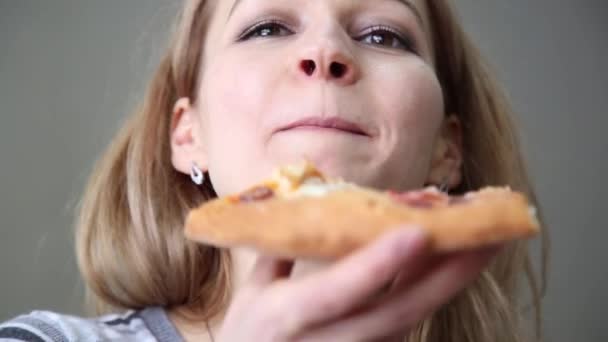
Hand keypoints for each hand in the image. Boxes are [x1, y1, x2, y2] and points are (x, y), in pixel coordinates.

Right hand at [217, 226, 498, 341]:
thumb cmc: (249, 333)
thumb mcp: (252, 289)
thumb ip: (282, 245)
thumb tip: (311, 197)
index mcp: (285, 317)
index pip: (337, 292)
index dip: (377, 265)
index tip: (417, 232)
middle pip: (395, 313)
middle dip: (444, 275)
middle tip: (486, 235)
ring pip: (409, 320)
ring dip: (448, 282)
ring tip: (484, 243)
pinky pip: (407, 325)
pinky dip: (431, 292)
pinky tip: (454, 264)